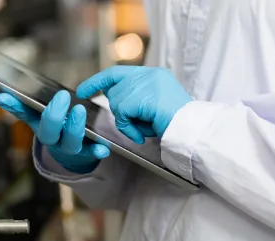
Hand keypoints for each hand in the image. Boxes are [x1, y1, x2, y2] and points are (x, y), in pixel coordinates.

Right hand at [0, 88, 109, 173]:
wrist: (70, 152)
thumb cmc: (54, 126)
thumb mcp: (37, 112)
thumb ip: (19, 100)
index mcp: (38, 124)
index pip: (23, 113)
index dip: (13, 105)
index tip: (3, 96)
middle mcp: (51, 138)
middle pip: (48, 131)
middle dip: (53, 115)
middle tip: (61, 97)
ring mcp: (68, 146)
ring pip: (70, 142)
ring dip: (74, 128)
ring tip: (80, 111)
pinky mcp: (86, 152)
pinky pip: (92, 153)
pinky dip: (96, 151)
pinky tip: (103, 148)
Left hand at [76, 66, 191, 143]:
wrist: (192, 130)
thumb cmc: (176, 124)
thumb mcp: (154, 106)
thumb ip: (136, 100)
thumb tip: (113, 101)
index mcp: (153, 74)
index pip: (116, 73)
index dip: (97, 81)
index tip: (82, 90)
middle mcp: (149, 74)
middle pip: (115, 92)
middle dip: (121, 112)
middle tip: (139, 124)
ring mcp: (146, 84)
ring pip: (117, 103)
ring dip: (127, 122)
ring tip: (146, 127)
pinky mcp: (142, 96)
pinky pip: (121, 114)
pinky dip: (128, 128)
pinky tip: (141, 134)